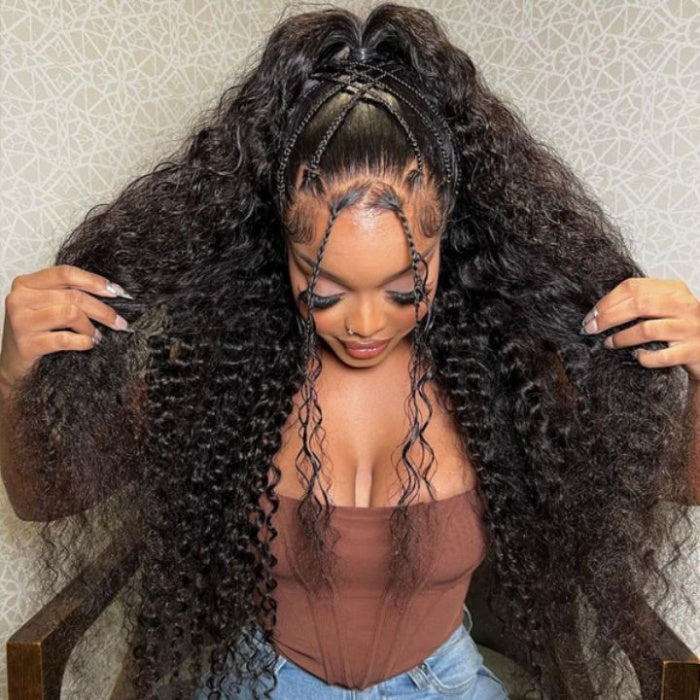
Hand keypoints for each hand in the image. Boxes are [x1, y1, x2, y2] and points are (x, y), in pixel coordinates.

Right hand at [0, 265, 133, 396]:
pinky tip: (89, 344)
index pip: (66, 274)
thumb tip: (111, 291)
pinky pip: (65, 339)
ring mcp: (21, 322)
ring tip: (97, 336)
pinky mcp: (26, 344)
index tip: (117, 292)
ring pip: (71, 314)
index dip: (94, 281)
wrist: (14, 363)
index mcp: (26, 283)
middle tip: (119, 322)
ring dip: (91, 327)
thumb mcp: (47, 305)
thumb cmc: (36, 331)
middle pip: (73, 296)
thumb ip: (69, 293)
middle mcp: (20, 299)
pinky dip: (83, 342)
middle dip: (103, 310)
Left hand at [581, 278, 699, 382]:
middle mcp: (684, 305)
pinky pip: (661, 356)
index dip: (607, 301)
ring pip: (646, 329)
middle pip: (637, 305)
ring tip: (608, 343)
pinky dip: (644, 357)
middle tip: (591, 329)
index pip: (633, 287)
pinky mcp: (692, 351)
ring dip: (621, 338)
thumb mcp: (664, 308)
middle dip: (608, 318)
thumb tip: (599, 311)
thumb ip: (640, 303)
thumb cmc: (680, 329)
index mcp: (674, 290)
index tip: (591, 315)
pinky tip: (637, 356)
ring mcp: (690, 328)